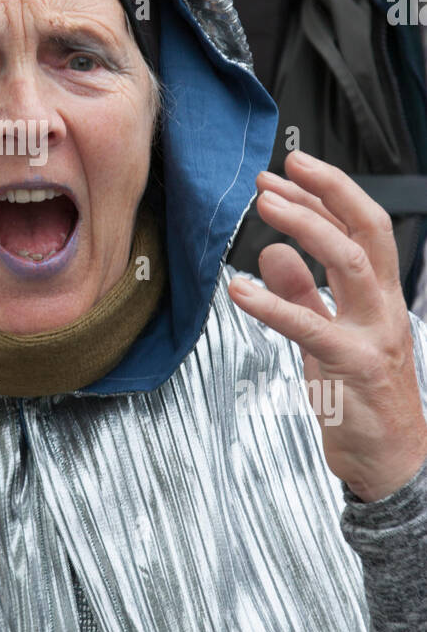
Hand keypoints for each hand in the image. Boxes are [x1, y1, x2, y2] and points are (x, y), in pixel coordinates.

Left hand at [228, 150, 426, 501]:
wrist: (392, 463)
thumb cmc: (362, 401)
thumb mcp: (327, 336)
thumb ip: (303, 294)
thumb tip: (272, 252)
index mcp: (380, 297)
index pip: (364, 228)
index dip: (330, 193)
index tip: (291, 168)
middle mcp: (383, 308)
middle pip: (367, 232)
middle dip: (325, 193)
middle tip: (277, 174)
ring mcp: (372, 335)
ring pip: (350, 263)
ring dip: (306, 227)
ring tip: (265, 206)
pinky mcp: (352, 368)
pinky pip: (310, 327)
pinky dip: (272, 304)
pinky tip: (239, 289)